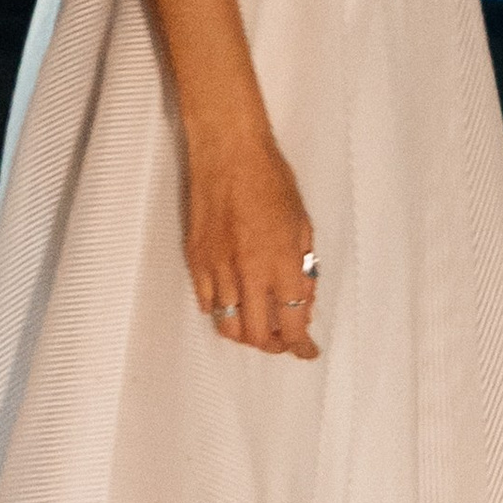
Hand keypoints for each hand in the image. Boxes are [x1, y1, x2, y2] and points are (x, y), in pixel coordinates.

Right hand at [186, 123, 318, 358]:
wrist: (228, 152)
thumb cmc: (272, 181)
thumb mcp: (303, 225)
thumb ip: (302, 268)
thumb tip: (302, 300)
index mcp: (281, 263)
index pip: (291, 323)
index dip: (300, 345)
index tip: (307, 350)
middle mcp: (248, 272)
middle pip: (257, 335)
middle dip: (274, 346)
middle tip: (283, 340)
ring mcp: (216, 268)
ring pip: (227, 325)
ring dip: (246, 333)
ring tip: (258, 326)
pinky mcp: (195, 259)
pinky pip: (206, 302)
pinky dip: (221, 311)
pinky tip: (232, 303)